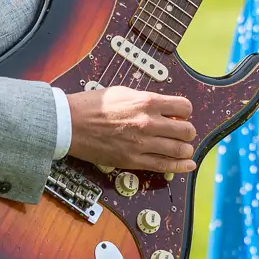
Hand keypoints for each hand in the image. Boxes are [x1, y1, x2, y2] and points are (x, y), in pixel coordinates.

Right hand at [66, 86, 196, 175]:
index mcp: (146, 102)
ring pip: (179, 150)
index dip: (185, 112)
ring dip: (185, 149)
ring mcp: (142, 144)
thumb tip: (163, 109)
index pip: (184, 107)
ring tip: (183, 148)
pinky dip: (180, 166)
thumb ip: (146, 100)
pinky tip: (188, 164)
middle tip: (182, 133)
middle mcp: (148, 123)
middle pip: (186, 130)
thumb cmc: (92, 106)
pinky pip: (164, 166)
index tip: (180, 115)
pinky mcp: (133, 161)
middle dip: (187, 132)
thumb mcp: (123, 92)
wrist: (70, 124)